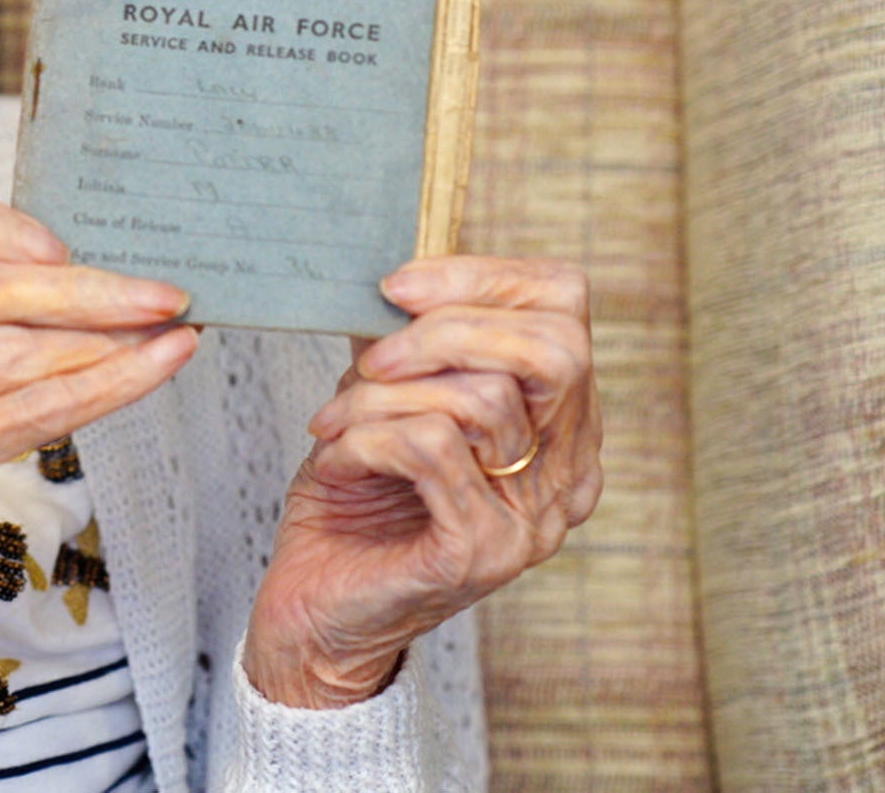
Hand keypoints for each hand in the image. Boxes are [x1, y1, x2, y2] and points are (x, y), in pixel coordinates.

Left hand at [243, 255, 601, 708]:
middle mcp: (568, 472)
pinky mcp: (483, 551)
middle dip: (449, 328)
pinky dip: (367, 436)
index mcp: (558, 422)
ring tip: (333, 421)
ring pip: (481, 397)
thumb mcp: (387, 395)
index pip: (567, 308)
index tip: (397, 286)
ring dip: (382, 393)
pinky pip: (431, 447)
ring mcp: (534, 519)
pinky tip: (336, 459)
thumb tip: (405, 278)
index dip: (484, 278)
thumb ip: (413, 340)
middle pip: (557, 349)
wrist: (316, 606)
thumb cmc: (355, 494)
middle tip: (372, 354)